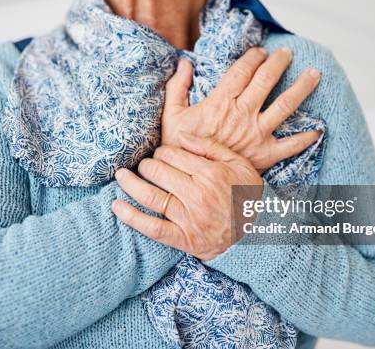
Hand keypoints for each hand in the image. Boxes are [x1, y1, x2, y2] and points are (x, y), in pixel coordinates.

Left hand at [112, 133, 261, 260]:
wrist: (258, 235)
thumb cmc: (247, 195)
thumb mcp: (239, 164)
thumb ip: (210, 148)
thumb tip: (181, 136)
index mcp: (211, 173)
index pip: (171, 154)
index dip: (161, 152)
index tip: (161, 155)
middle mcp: (198, 194)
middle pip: (158, 171)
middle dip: (146, 165)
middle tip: (145, 166)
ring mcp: (190, 218)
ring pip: (151, 196)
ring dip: (130, 184)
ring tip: (121, 176)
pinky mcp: (184, 238)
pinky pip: (153, 228)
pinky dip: (132, 217)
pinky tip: (116, 206)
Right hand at [162, 47, 321, 170]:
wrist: (188, 180)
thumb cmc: (178, 149)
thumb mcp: (171, 115)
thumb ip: (177, 87)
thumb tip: (184, 62)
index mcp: (221, 102)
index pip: (242, 70)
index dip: (254, 57)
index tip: (261, 51)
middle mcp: (242, 114)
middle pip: (266, 81)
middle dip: (279, 63)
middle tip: (288, 53)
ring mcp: (256, 134)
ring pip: (285, 106)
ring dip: (302, 88)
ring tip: (314, 74)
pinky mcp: (264, 155)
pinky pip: (290, 146)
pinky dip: (305, 138)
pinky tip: (318, 130)